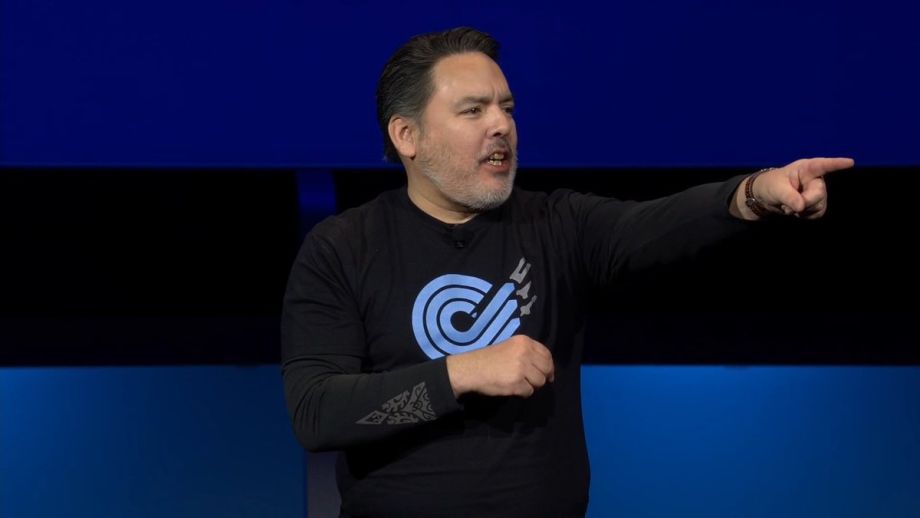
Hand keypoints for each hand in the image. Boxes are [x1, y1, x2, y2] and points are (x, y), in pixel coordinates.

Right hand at [445, 335, 554, 397]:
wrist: (472, 369)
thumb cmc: (489, 358)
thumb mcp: (509, 346)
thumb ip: (526, 352)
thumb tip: (544, 367)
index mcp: (524, 342)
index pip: (547, 354)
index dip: (549, 366)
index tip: (548, 373)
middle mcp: (525, 353)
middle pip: (546, 369)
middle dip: (542, 377)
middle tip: (534, 381)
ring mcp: (521, 368)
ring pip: (539, 382)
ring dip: (531, 385)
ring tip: (519, 383)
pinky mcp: (517, 383)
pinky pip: (529, 392)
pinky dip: (522, 393)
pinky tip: (512, 388)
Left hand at [737, 157, 854, 219]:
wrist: (766, 198)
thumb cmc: (771, 185)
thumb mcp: (776, 189)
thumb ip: (789, 196)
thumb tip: (801, 206)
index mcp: (805, 169)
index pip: (822, 165)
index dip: (836, 164)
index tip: (850, 162)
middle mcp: (814, 179)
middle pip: (819, 193)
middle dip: (805, 202)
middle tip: (789, 205)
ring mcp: (817, 192)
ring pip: (819, 205)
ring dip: (803, 210)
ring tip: (789, 206)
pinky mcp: (816, 204)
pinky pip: (817, 213)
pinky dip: (805, 215)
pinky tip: (795, 211)